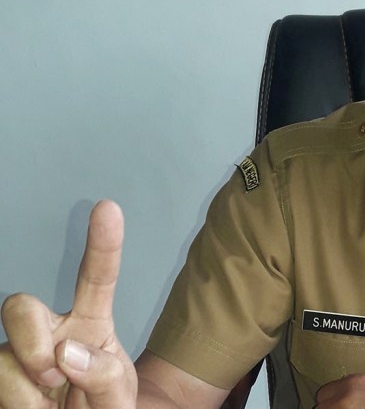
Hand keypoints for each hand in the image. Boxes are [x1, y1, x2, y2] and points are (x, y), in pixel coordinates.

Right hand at [0, 200, 136, 407]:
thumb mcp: (120, 397)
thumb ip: (105, 375)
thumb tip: (64, 352)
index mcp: (90, 324)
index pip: (97, 278)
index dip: (102, 244)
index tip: (108, 207)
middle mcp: (50, 333)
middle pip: (19, 306)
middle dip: (30, 340)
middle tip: (55, 377)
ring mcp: (19, 357)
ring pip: (5, 359)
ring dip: (28, 395)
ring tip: (52, 407)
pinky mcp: (1, 379)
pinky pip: (0, 385)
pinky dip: (22, 407)